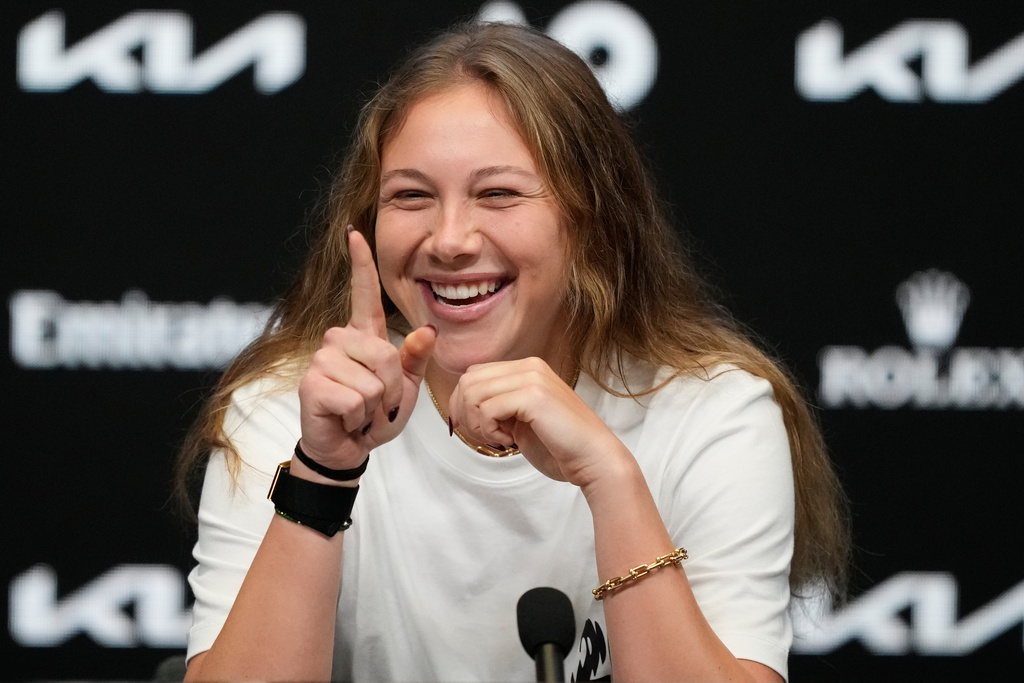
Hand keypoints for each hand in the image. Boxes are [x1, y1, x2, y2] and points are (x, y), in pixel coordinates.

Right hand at [297, 228, 435, 469]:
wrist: (348, 448)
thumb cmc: (376, 416)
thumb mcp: (406, 389)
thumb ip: (416, 360)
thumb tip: (429, 329)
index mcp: (363, 336)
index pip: (363, 294)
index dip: (360, 264)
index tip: (354, 234)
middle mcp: (338, 341)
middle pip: (385, 355)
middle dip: (391, 388)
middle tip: (375, 403)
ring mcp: (322, 360)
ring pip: (373, 381)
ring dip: (375, 406)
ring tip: (359, 411)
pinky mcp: (312, 384)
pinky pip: (356, 399)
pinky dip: (359, 418)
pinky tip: (345, 418)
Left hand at [447, 358, 628, 488]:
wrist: (593, 459)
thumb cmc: (559, 445)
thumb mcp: (521, 418)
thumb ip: (499, 404)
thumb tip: (463, 405)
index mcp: (527, 368)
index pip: (474, 374)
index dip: (463, 403)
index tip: (474, 429)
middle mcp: (530, 366)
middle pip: (468, 380)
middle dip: (465, 413)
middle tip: (484, 436)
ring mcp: (532, 377)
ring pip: (473, 392)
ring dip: (478, 423)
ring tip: (499, 438)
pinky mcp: (533, 395)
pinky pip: (487, 408)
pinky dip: (490, 430)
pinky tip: (509, 441)